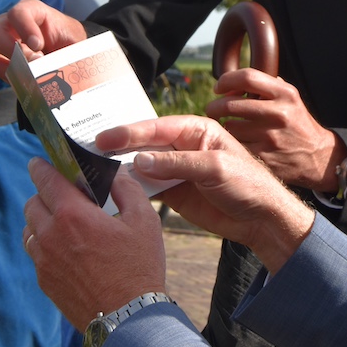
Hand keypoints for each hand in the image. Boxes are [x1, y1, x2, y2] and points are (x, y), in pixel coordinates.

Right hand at [0, 0, 88, 77]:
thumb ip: (68, 50)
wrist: (68, 50)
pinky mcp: (3, 62)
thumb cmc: (69, 39)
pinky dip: (16, 78)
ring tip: (38, 71)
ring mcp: (3, 45)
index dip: (25, 28)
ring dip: (16, 68)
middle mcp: (10, 25)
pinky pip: (1, 72)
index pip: (18, 13)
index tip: (38, 45)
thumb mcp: (74, 40)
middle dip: (12, 50)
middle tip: (35, 60)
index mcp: (30, 11)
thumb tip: (59, 66)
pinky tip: (32, 78)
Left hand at [23, 159, 165, 327]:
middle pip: (32, 203)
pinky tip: (66, 247)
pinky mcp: (45, 281)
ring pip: (30, 229)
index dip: (40, 166)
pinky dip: (45, 243)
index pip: (45, 180)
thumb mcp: (144, 220)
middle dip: (43, 193)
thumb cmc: (138, 267)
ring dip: (41, 219)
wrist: (127, 317)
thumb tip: (114, 174)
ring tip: (63, 221)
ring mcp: (44, 260)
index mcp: (72, 214)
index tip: (39, 161)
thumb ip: (126, 188)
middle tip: (61, 193)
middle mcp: (50, 235)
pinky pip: (36, 252)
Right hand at [97, 114, 314, 273]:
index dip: (129, 132)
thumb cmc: (247, 184)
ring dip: (119, 165)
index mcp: (196, 129)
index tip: (103, 137)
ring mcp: (175, 168)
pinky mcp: (172, 191)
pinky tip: (107, 187)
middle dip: (118, 144)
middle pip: (144, 142)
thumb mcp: (215, 169)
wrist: (260, 218)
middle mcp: (183, 145)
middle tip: (86, 146)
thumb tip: (140, 161)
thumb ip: (178, 163)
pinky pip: (145, 186)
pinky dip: (128, 186)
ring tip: (88, 165)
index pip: (157, 127)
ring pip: (141, 163)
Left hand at [206, 69, 344, 190]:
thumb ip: (266, 86)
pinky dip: (230, 144)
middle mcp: (279, 113)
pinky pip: (236, 147)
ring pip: (230, 127)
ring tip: (227, 126)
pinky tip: (233, 143)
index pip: (247, 77)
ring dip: (223, 126)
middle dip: (215, 107)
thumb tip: (234, 81)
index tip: (219, 87)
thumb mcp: (290, 98)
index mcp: (285, 94)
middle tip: (212, 109)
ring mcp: (271, 137)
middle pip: (231, 104)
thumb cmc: (297, 123)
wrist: (318, 156)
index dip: (226, 80)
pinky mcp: (265, 157)